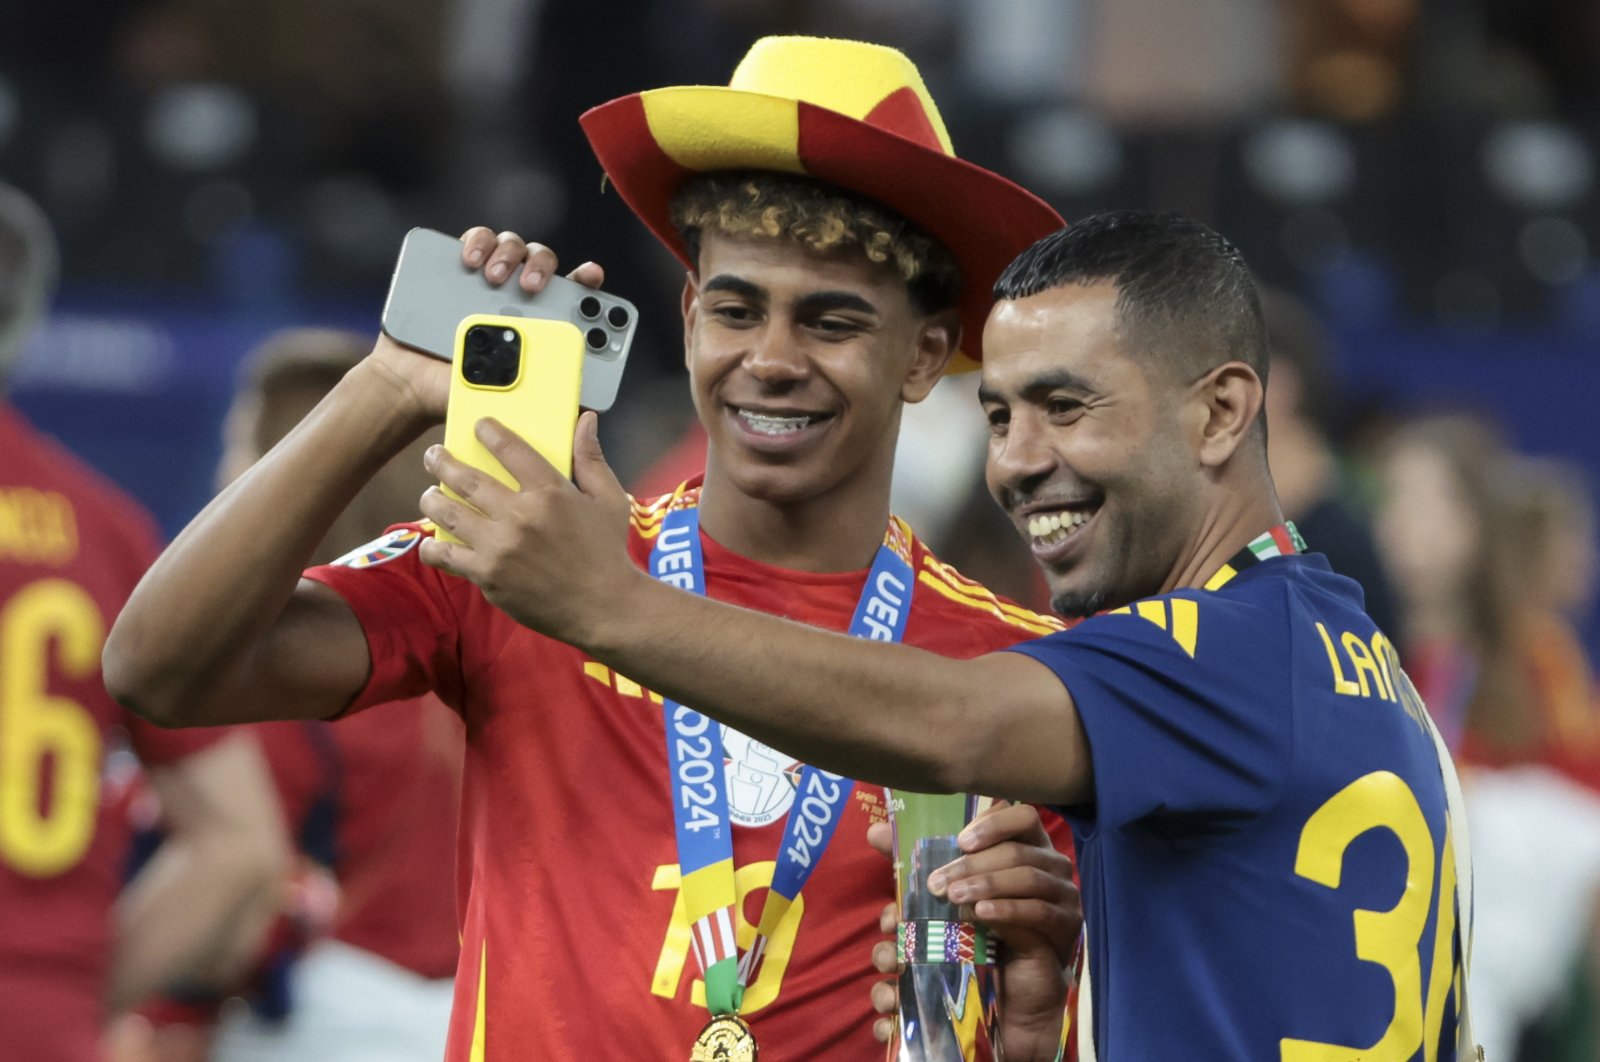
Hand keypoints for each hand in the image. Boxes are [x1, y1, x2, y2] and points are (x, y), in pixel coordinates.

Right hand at [362, 228, 606, 424]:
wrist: (413, 385)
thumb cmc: (464, 392)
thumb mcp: (512, 398)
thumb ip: (547, 394)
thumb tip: (584, 401)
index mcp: (540, 321)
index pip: (572, 296)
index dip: (585, 283)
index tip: (591, 276)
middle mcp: (518, 296)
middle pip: (542, 262)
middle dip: (542, 266)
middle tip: (531, 285)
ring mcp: (487, 281)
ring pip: (512, 246)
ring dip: (509, 253)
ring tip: (495, 275)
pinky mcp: (458, 270)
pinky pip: (475, 241)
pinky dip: (477, 241)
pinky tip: (472, 259)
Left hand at [417, 411, 639, 640]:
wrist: (603, 607)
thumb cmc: (607, 551)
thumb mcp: (610, 500)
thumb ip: (591, 458)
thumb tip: (586, 419)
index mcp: (550, 492)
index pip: (510, 450)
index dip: (490, 432)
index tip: (479, 425)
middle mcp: (519, 515)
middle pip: (467, 479)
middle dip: (443, 462)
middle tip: (433, 455)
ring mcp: (499, 546)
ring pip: (449, 514)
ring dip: (432, 499)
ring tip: (429, 495)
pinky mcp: (487, 575)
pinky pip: (446, 556)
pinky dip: (433, 548)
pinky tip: (431, 543)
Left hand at [866, 802, 1078, 1059]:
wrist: (1008, 991)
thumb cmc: (980, 932)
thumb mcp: (949, 892)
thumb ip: (919, 861)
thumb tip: (874, 832)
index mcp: (1029, 848)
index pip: (1023, 816)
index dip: (994, 822)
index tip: (959, 840)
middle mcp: (1052, 867)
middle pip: (1017, 851)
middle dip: (973, 864)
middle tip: (936, 882)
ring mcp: (1063, 898)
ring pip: (1028, 878)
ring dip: (986, 884)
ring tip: (952, 897)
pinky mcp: (1063, 930)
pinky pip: (1038, 912)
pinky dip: (1006, 910)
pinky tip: (980, 914)